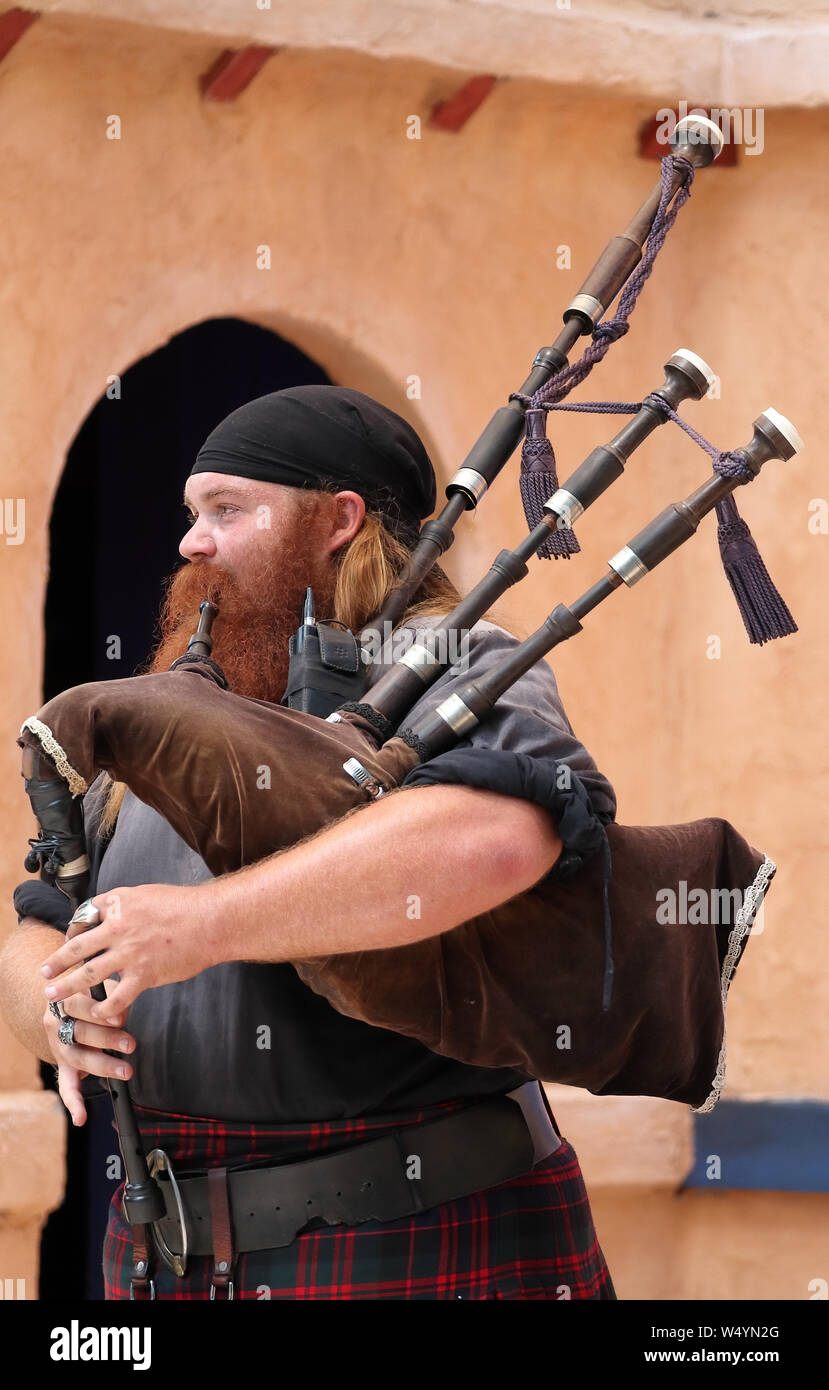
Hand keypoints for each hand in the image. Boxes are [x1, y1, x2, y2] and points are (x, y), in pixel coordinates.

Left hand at [39, 883, 220, 1018]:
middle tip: (44, 970)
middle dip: (57, 961)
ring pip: (88, 973)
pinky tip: (98, 1014)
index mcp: (119, 904)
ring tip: (53, 994)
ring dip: (67, 986)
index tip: (71, 939)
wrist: (211, 921)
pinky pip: (116, 997)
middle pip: (77, 947)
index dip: (74, 930)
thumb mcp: (148, 894)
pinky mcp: (144, 974)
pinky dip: (105, 1008)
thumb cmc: (185, 906)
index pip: (85, 917)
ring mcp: (129, 953)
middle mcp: (119, 928)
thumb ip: (127, 904)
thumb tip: (113, 912)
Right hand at [43, 989, 134, 1127]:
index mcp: (62, 1001)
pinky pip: (66, 1087)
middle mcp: (56, 1026)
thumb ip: (110, 995)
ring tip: (126, 1071)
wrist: (63, 1003)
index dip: (98, 1013)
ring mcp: (59, 1049)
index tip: (120, 1019)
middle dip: (107, 1040)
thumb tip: (121, 1013)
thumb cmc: (90, 994)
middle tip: (130, 1045)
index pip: (77, 1006)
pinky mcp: (64, 1066)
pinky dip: (73, 1103)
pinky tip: (81, 1119)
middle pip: (79, 1033)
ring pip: (78, 1059)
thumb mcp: (99, 986)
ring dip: (103, 1066)